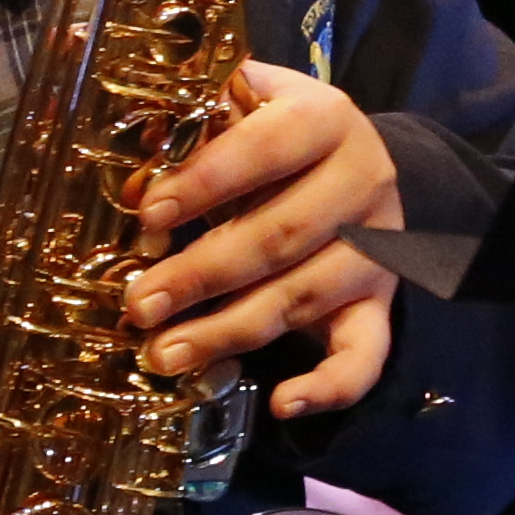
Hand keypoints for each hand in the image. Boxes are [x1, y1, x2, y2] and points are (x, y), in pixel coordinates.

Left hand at [120, 65, 405, 419]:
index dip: (207, 181)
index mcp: (325, 120)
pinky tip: (284, 403)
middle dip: (202, 274)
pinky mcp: (380, 303)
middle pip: (282, 235)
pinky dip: (329, 385)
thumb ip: (194, 126)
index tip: (149, 215)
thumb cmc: (274, 137)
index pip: (267, 148)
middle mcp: (364, 181)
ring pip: (304, 297)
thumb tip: (133, 173)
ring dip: (229, 331)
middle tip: (139, 305)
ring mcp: (377, 249)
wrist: (354, 163)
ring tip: (165, 354)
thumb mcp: (242, 111)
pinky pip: (366, 353)